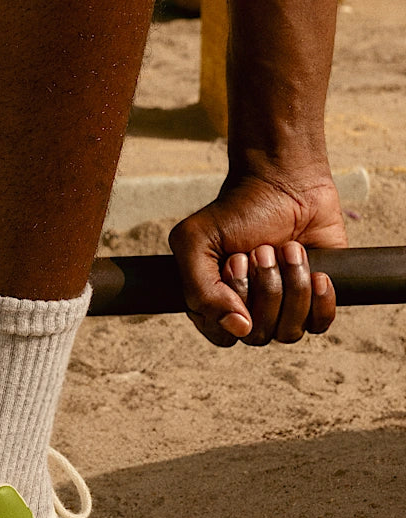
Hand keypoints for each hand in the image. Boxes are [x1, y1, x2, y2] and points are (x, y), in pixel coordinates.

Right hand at [168, 169, 346, 346]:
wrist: (285, 183)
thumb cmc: (237, 210)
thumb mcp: (196, 242)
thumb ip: (201, 291)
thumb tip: (240, 329)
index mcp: (213, 301)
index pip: (223, 334)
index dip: (231, 305)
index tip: (234, 261)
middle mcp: (247, 310)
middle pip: (258, 335)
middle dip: (264, 288)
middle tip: (261, 250)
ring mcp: (282, 307)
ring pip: (289, 331)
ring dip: (291, 285)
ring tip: (287, 249)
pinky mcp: (315, 299)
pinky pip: (319, 325)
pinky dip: (320, 299)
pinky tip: (317, 271)